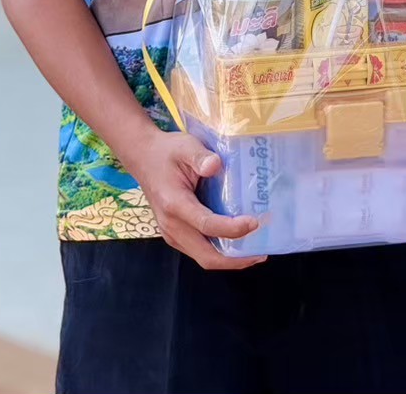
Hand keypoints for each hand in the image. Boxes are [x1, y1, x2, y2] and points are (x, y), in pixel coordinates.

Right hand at [127, 127, 265, 270]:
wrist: (144, 158)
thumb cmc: (167, 152)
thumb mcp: (185, 146)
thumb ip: (200, 156)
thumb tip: (215, 165)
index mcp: (174, 204)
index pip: (206, 224)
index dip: (232, 228)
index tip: (254, 223)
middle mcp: (171, 225)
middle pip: (206, 255)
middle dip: (235, 259)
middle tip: (261, 253)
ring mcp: (171, 234)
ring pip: (203, 257)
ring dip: (229, 259)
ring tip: (254, 251)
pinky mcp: (175, 235)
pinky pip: (199, 251)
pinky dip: (219, 252)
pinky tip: (237, 243)